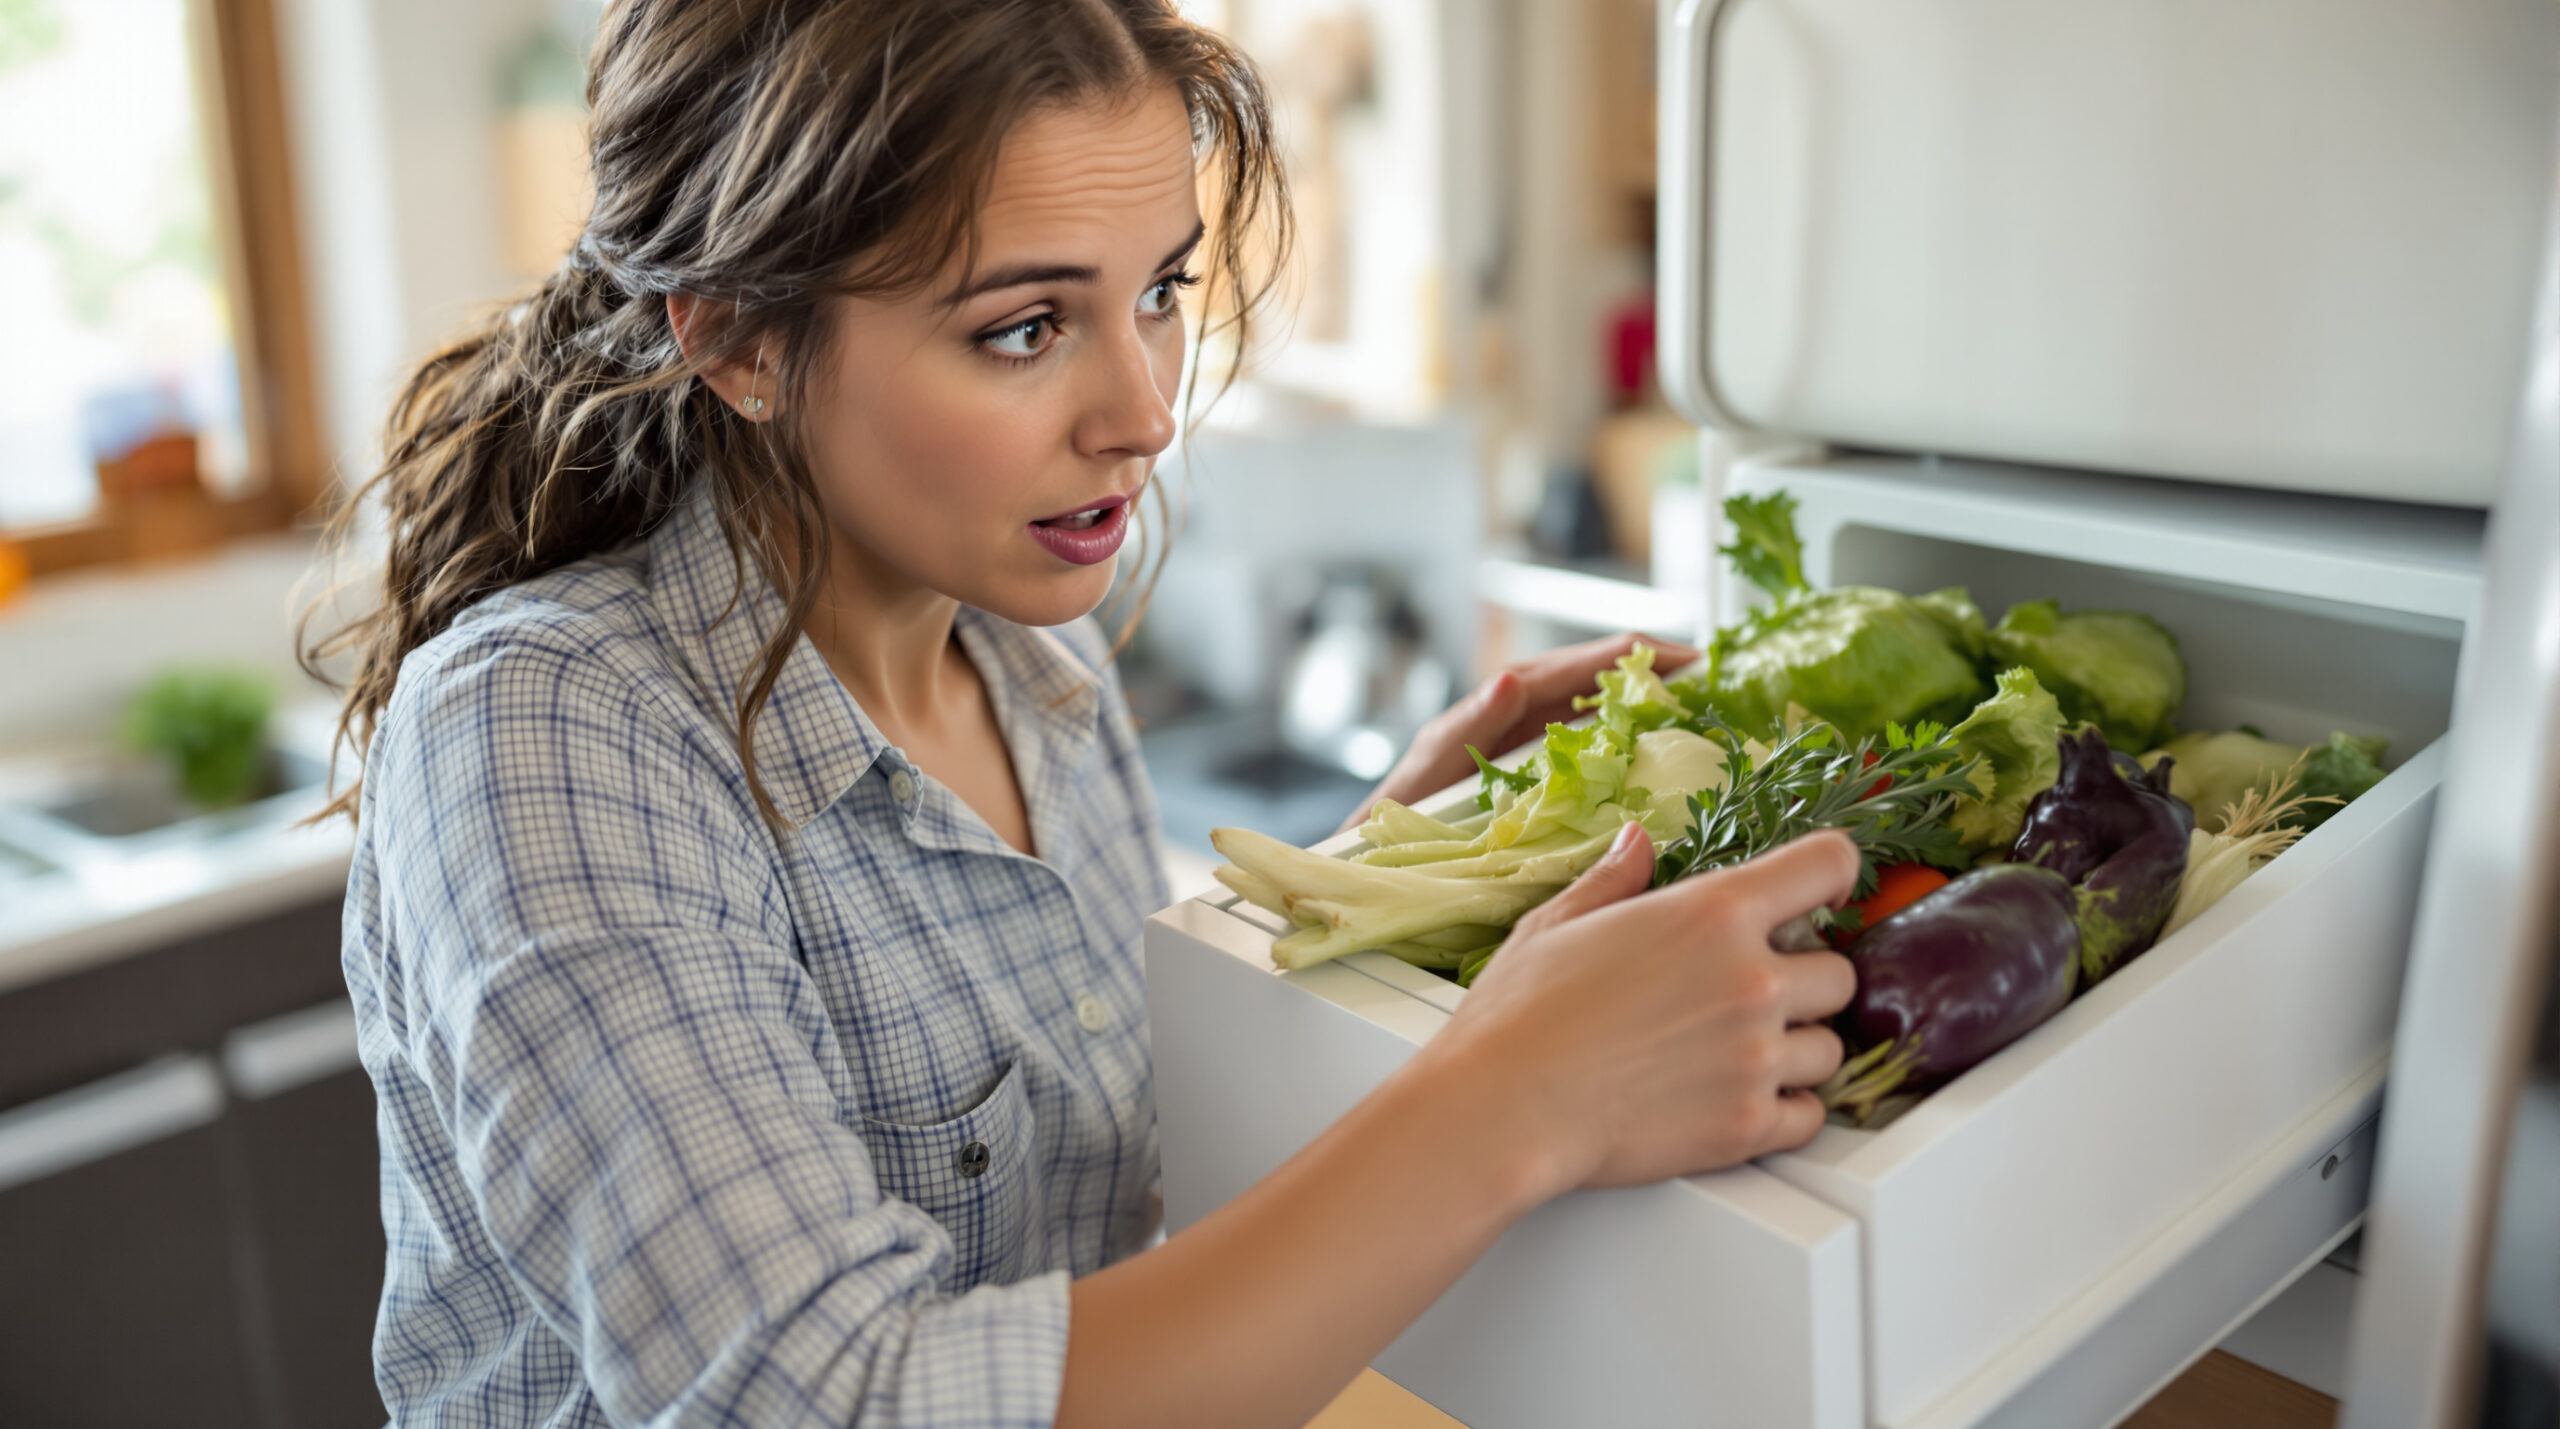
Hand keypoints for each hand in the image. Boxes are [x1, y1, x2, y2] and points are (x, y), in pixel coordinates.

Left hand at [1340, 631, 1702, 833]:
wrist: (1380, 859)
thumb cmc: (1396, 813)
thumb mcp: (1429, 767)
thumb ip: (1466, 725)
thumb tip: (1506, 681)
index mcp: (1500, 707)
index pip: (1575, 668)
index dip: (1629, 657)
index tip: (1682, 655)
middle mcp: (1520, 719)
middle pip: (1597, 685)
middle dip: (1652, 675)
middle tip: (1711, 678)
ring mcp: (1532, 750)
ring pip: (1600, 717)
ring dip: (1648, 708)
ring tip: (1702, 707)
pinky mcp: (1539, 783)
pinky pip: (1592, 756)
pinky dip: (1629, 748)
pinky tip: (1662, 759)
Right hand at [1427, 825, 1860, 1200]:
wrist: (1502, 1108)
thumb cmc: (1518, 1018)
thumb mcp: (1557, 924)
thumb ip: (1615, 878)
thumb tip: (1637, 843)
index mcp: (1713, 913)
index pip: (1829, 864)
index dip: (1833, 874)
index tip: (1821, 894)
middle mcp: (1752, 980)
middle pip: (1839, 973)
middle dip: (1803, 982)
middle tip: (1749, 995)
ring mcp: (1758, 1057)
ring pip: (1829, 1049)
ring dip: (1795, 1050)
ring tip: (1734, 1053)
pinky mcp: (1749, 1125)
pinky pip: (1811, 1116)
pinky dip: (1785, 1111)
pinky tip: (1735, 1098)